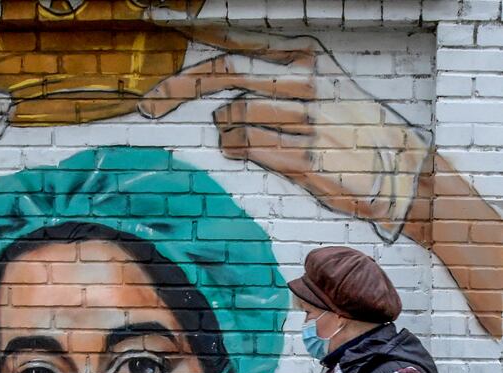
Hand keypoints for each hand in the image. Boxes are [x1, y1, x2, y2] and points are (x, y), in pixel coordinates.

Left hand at [138, 26, 430, 241]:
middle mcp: (303, 82)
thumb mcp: (322, 87)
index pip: (238, 42)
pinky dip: (237, 149)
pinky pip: (245, 147)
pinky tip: (247, 150)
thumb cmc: (352, 130)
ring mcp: (303, 119)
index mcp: (306, 58)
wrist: (404, 172)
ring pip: (231, 116)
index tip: (158, 22)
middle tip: (147, 106)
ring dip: (226, 131)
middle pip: (223, 74)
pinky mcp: (302, 157)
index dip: (195, 33)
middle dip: (176, 89)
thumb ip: (273, 79)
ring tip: (243, 138)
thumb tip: (222, 88)